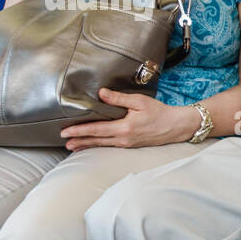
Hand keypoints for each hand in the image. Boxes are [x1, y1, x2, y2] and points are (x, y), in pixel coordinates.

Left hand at [59, 89, 195, 150]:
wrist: (176, 126)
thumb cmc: (160, 112)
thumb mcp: (139, 101)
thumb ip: (118, 98)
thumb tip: (101, 93)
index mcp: (124, 127)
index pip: (96, 129)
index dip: (79, 130)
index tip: (66, 132)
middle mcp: (124, 138)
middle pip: (96, 140)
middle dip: (79, 140)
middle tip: (64, 141)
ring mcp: (127, 144)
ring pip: (102, 144)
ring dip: (86, 144)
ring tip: (73, 146)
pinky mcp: (131, 145)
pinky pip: (110, 145)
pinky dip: (98, 145)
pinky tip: (93, 145)